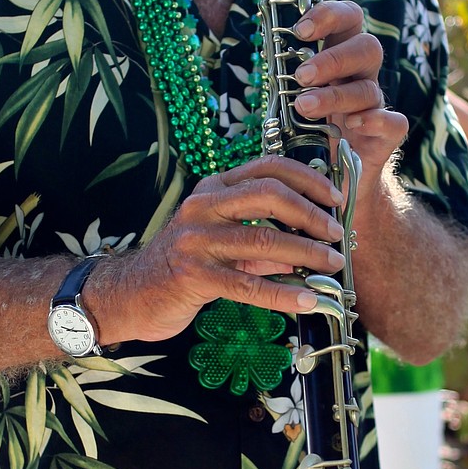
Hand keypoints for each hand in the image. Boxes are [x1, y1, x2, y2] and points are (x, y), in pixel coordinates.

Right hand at [83, 155, 344, 345]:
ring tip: (332, 267)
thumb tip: (309, 249)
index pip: (267, 167)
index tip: (336, 198)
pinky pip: (248, 285)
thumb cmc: (182, 266)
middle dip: (311, 214)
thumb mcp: (222, 244)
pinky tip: (307, 300)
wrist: (130, 294)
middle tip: (337, 235)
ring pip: (263, 240)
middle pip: (269, 195)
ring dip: (306, 254)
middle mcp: (203, 205)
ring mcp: (195, 239)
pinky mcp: (193, 275)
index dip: (308, 179)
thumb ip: (262, 243)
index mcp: (213, 189)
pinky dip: (283, 293)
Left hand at [290, 0, 407, 179]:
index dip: (330, 15)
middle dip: (333, 58)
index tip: (300, 30)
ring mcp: (376, 106)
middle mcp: (361, 76)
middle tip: (301, 76)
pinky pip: (393, 121)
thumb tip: (263, 52)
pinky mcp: (387, 135)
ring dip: (336, 95)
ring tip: (304, 107)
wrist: (331, 179)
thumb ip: (283, 76)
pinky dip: (374, 120)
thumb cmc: (307, 132)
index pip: (348, 19)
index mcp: (339, 57)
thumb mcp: (290, 99)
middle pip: (367, 47)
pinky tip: (352, 125)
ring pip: (369, 88)